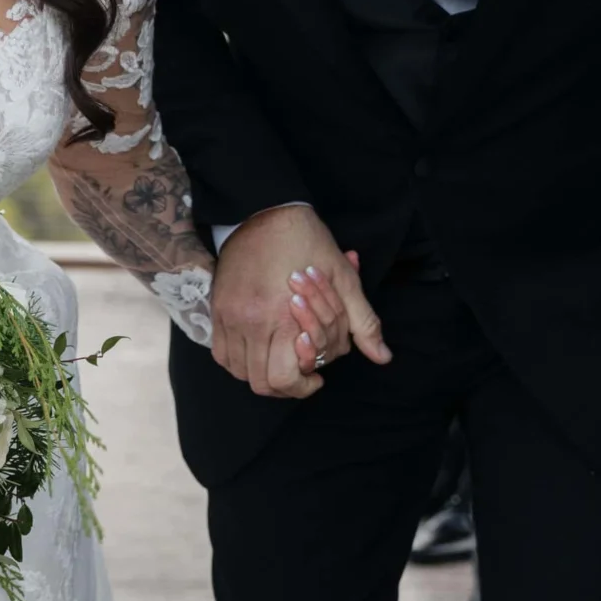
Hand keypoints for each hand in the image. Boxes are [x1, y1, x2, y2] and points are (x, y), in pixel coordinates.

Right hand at [210, 205, 391, 400]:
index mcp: (282, 318)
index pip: (283, 378)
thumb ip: (362, 322)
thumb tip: (383, 357)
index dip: (302, 388)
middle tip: (301, 374)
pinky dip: (239, 361)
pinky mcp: (217, 309)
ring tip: (280, 362)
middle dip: (284, 386)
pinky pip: (221, 353)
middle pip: (260, 382)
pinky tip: (258, 350)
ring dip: (260, 374)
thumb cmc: (308, 243)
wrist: (265, 212)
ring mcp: (229, 317)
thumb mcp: (344, 280)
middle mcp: (251, 323)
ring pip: (239, 371)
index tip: (317, 378)